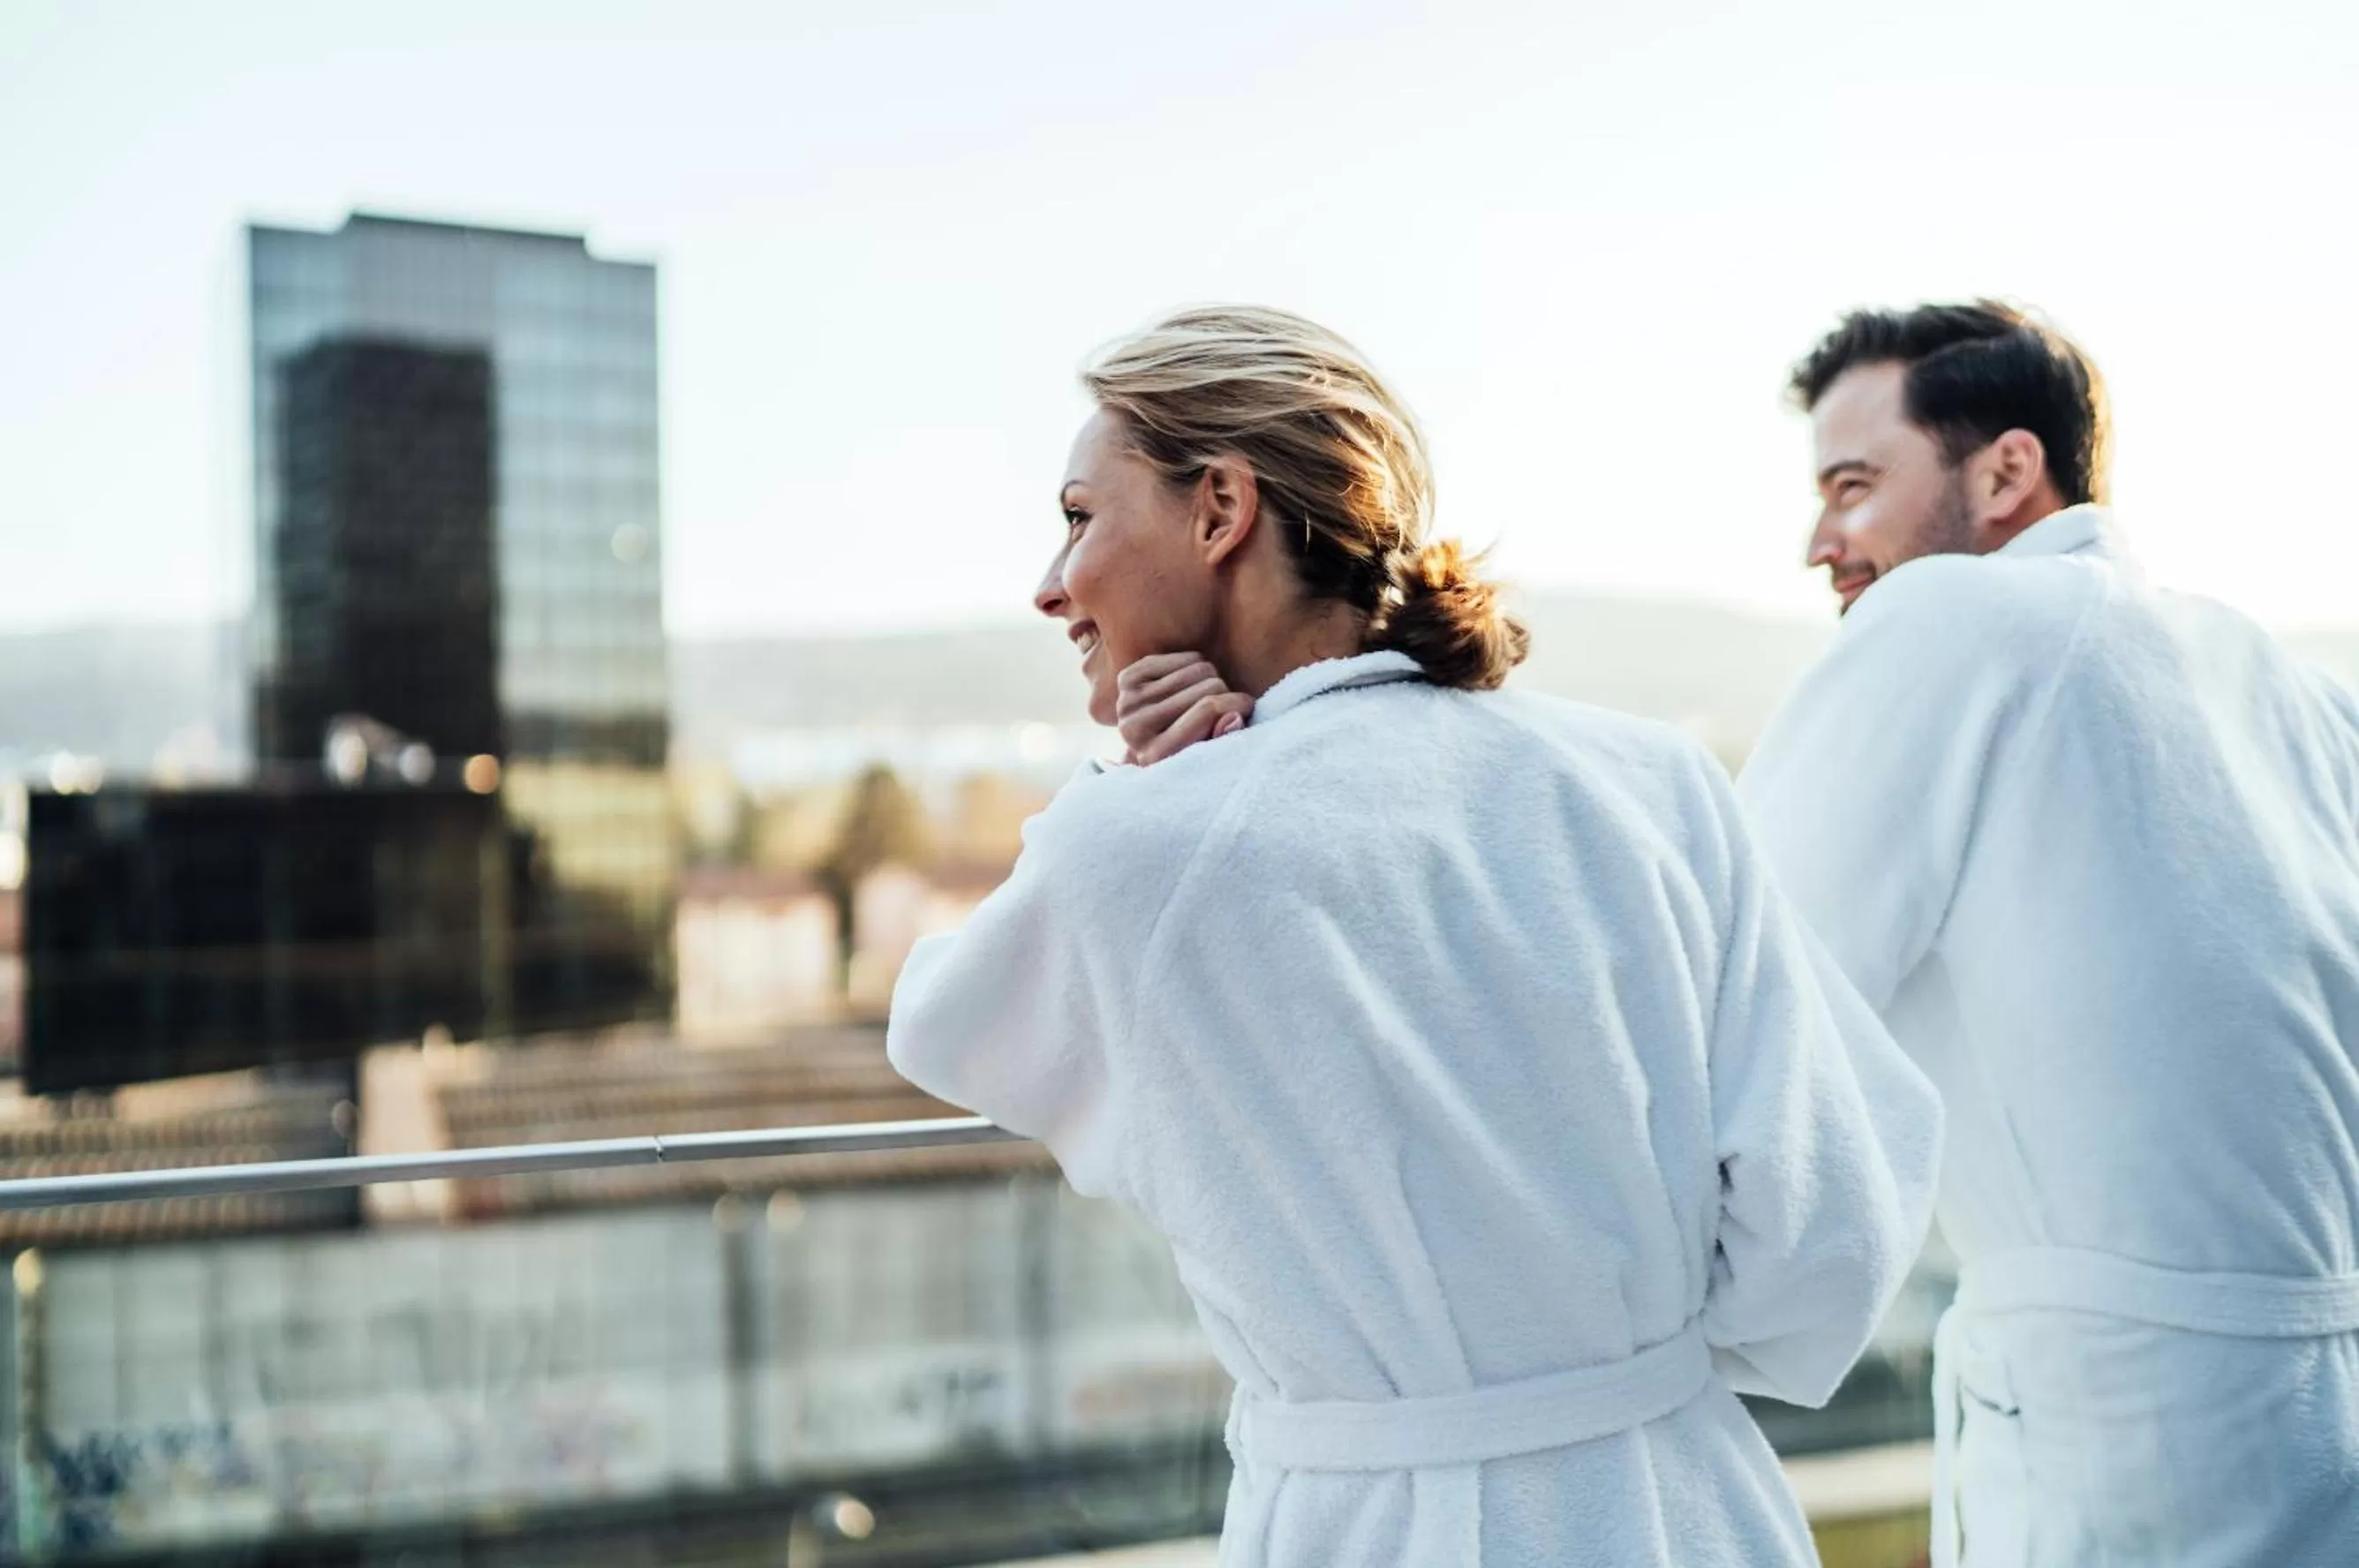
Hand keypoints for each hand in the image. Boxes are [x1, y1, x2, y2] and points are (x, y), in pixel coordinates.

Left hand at [1116, 652, 1253, 765]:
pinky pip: (1184, 657)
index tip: (1248, 705)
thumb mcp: (1212, 754)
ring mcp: (1128, 702)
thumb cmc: (1194, 749)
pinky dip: (1195, 666)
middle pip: (1207, 687)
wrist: (1152, 742)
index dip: (1237, 703)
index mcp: (1157, 755)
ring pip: (1200, 668)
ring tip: (1206, 696)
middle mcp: (1135, 729)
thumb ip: (1225, 738)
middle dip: (1225, 693)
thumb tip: (1235, 717)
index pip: (1208, 710)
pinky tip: (1188, 685)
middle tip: (1223, 704)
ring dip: (1212, 679)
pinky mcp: (1127, 679)